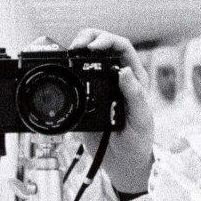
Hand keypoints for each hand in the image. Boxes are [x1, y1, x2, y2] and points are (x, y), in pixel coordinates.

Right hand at [68, 28, 154, 192]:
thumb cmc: (138, 140)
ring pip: (86, 59)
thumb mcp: (140, 119)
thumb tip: (125, 71)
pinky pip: (73, 78)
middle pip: (101, 46)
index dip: (107, 40)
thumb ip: (135, 96)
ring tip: (67, 54)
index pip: (121, 48)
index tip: (93, 47)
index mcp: (134, 78)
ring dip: (75, 51)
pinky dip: (65, 70)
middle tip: (75, 46)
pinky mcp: (84, 98)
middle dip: (87, 38)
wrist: (123, 162)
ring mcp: (99, 86)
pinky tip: (60, 71)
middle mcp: (116, 78)